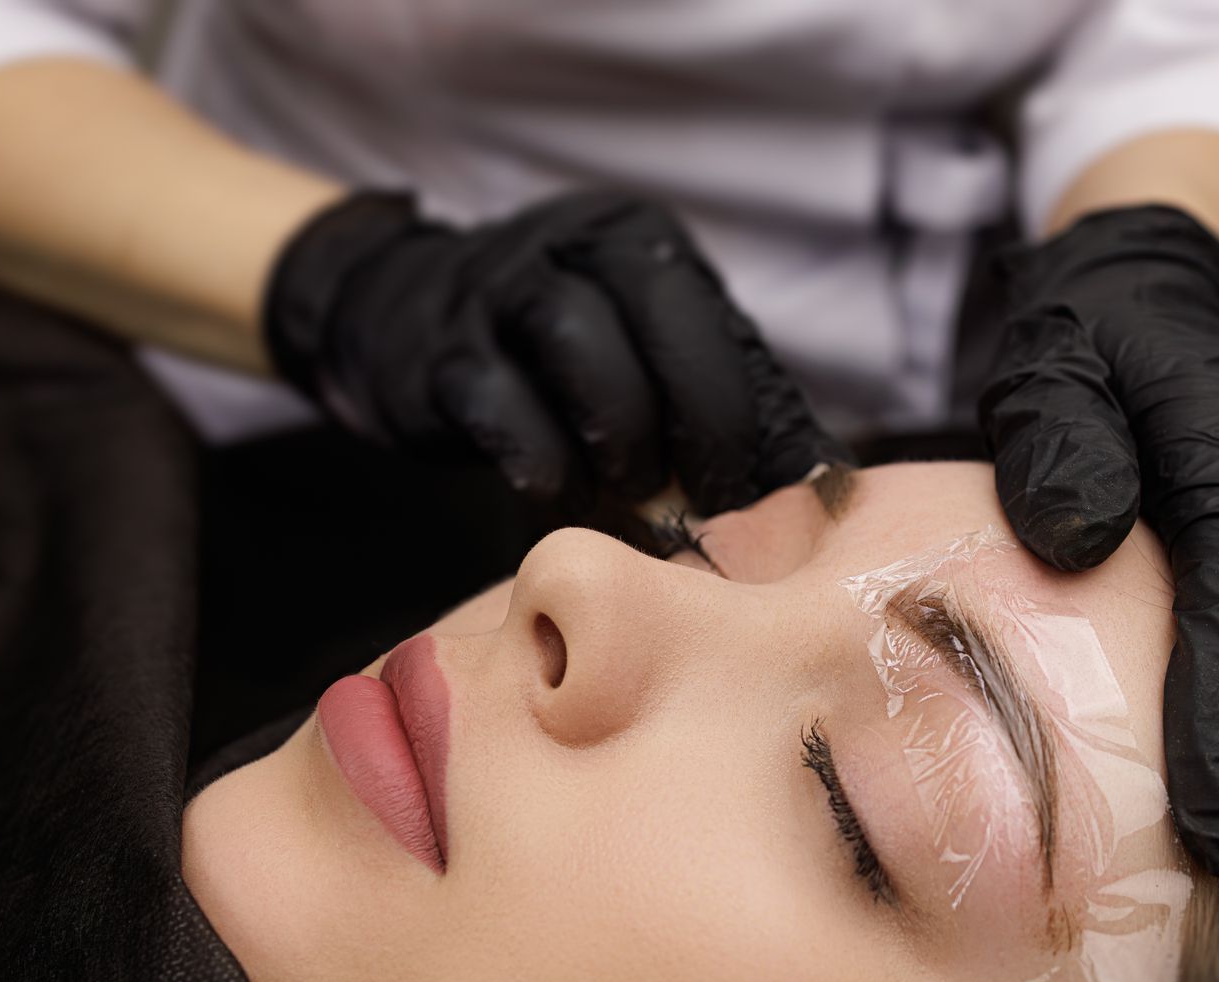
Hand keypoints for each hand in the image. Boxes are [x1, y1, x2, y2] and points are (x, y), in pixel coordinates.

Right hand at [263, 190, 846, 513]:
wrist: (395, 318)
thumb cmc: (549, 361)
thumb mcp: (637, 351)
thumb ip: (717, 397)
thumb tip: (824, 483)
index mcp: (640, 244)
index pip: (716, 316)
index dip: (748, 415)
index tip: (766, 497)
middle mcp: (574, 245)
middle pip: (660, 312)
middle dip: (700, 417)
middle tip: (710, 500)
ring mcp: (499, 291)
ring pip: (581, 343)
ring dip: (622, 436)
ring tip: (632, 492)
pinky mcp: (441, 354)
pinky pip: (500, 404)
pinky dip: (543, 461)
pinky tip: (560, 495)